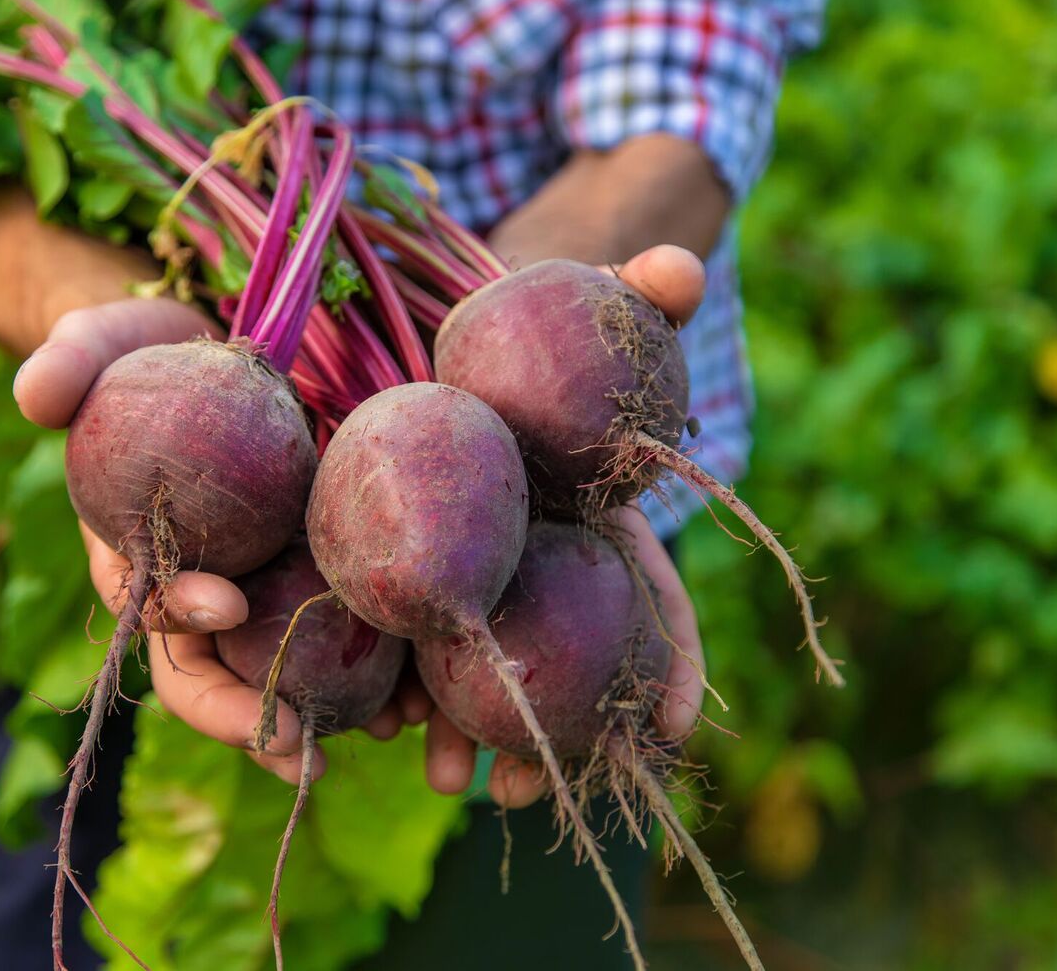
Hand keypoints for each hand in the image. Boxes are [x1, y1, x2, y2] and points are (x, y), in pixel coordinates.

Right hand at [13, 297, 380, 783]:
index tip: (225, 602)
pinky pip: (348, 631)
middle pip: (221, 675)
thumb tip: (35, 394)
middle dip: (254, 719)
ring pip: (291, 671)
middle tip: (302, 752)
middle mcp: (206, 589)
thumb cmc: (146, 355)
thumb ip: (65, 362)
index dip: (180, 614)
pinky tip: (423, 692)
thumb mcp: (99, 344)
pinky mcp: (318, 570)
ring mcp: (266, 588)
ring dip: (335, 710)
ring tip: (389, 730)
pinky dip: (385, 666)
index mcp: (141, 557)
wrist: (211, 356)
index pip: (149, 605)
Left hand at [424, 244, 708, 806]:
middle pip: (557, 666)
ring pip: (476, 672)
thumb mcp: (575, 312)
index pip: (649, 600)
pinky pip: (399, 642)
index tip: (672, 724)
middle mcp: (537, 567)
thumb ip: (633, 296)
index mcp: (594, 527)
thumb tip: (685, 268)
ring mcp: (471, 578)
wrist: (434, 340)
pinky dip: (389, 686)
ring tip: (445, 779)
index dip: (667, 659)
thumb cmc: (523, 336)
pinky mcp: (399, 572)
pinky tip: (370, 725)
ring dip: (462, 734)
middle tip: (530, 789)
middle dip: (549, 736)